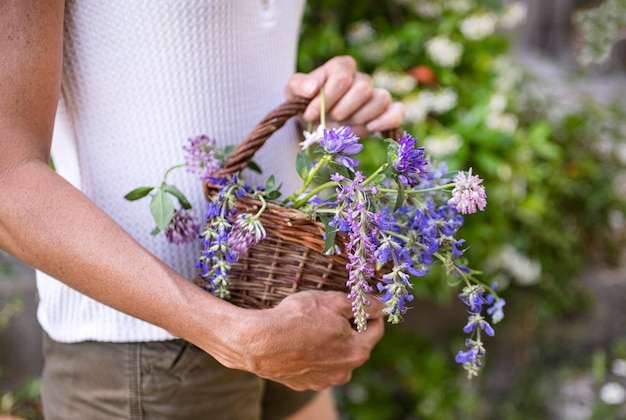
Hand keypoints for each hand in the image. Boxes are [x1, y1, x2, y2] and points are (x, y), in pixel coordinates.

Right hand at [212, 290, 384, 390]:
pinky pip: (317, 365)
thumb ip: (361, 304)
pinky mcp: (304, 384)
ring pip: (336, 356)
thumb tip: (380, 306)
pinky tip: (300, 340)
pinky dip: (314, 353)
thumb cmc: (296, 318)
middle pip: (356, 344)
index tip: (362, 303)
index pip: (376, 329)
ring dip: (331, 342)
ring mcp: (324, 380)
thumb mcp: (332, 301)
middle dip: (349, 327)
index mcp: (357, 351)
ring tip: (312, 326)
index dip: (371, 312)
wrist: (259, 341)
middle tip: (332, 311)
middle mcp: (344, 372)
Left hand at [285, 55, 404, 134]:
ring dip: (360, 117)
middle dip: (343, 109)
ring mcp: (374, 96)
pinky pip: (397, 111)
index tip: (310, 112)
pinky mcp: (384, 113)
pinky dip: (387, 120)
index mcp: (341, 67)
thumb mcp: (293, 92)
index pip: (342, 76)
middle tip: (330, 119)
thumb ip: (298, 85)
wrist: (315, 124)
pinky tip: (370, 128)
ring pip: (381, 99)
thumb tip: (311, 88)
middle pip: (363, 89)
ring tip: (345, 125)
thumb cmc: (306, 103)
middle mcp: (360, 79)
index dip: (327, 97)